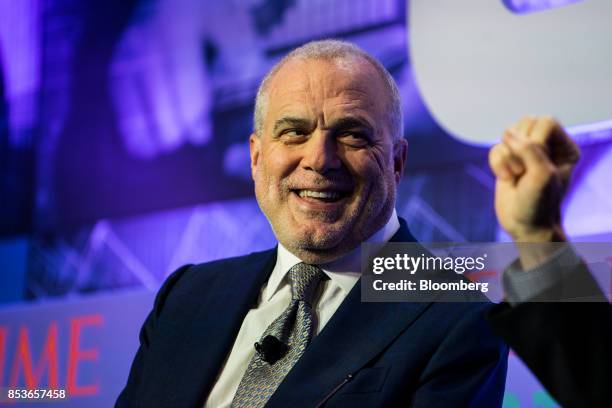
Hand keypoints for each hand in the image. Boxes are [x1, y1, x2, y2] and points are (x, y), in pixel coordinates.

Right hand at [489, 116, 579, 243]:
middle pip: (525, 123)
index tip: (538, 165)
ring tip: (517, 176)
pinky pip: (495, 149)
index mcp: (564, 147)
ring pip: (507, 135)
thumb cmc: (540, 202)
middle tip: (526, 171)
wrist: (525, 225)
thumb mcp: (541, 174)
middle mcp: (546, 146)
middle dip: (520, 149)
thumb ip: (528, 148)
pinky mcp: (507, 160)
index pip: (545, 122)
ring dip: (508, 159)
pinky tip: (508, 179)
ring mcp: (524, 152)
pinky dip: (498, 165)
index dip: (536, 142)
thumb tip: (508, 133)